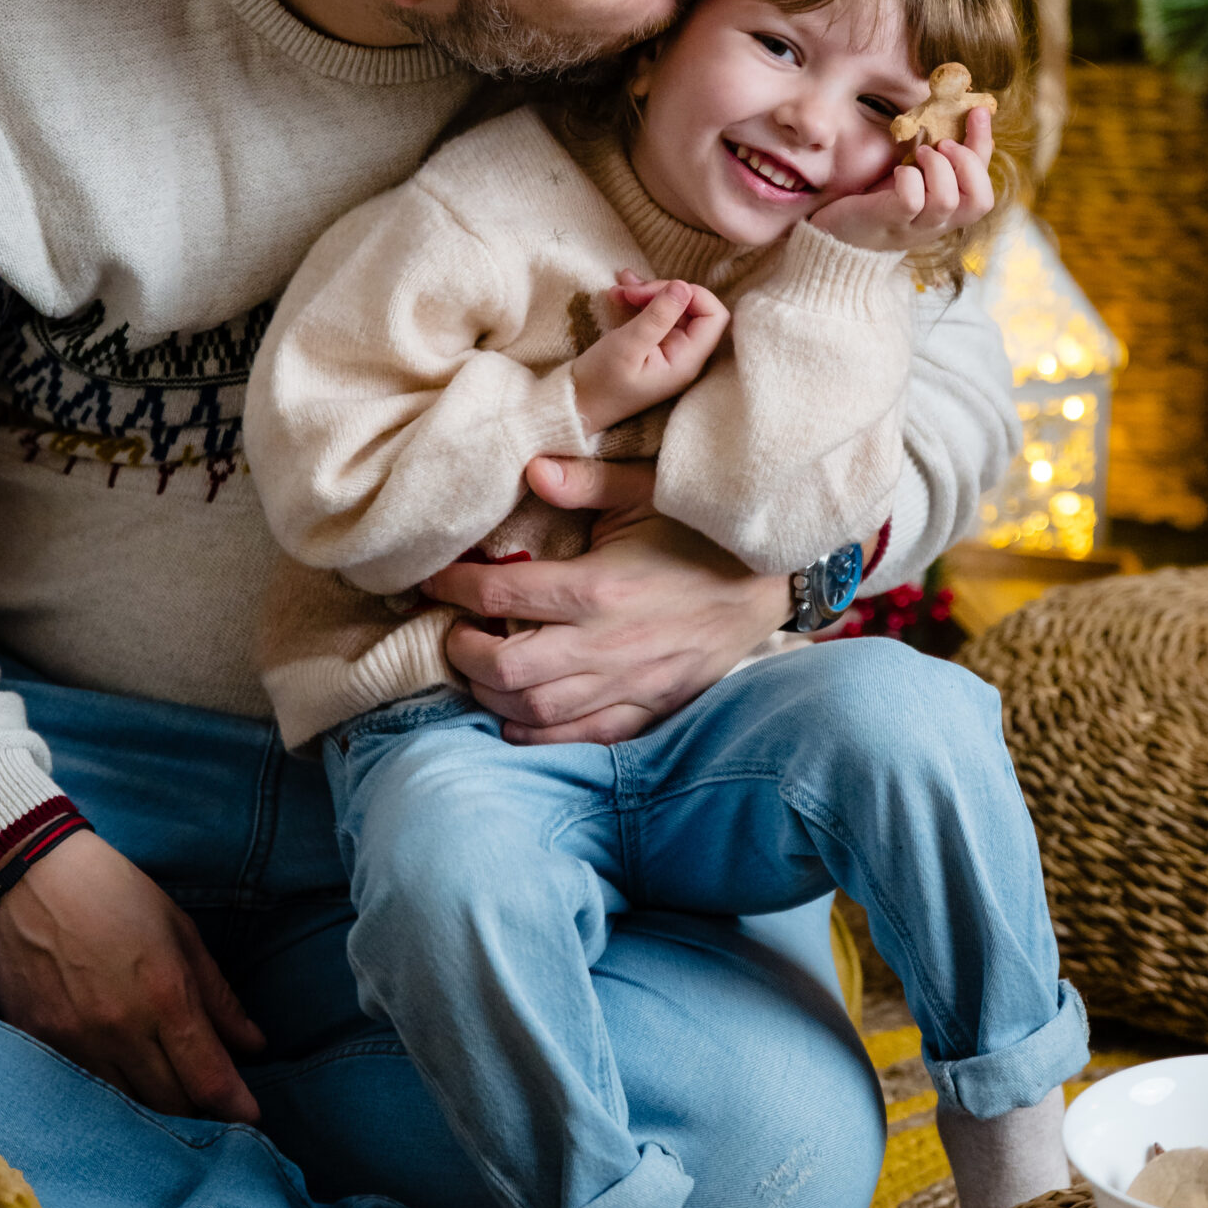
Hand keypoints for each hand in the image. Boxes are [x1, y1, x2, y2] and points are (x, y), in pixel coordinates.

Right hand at [0, 828, 265, 1122]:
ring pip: (126, 1108)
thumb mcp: (179, 931)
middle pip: (170, 1104)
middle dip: (200, 1113)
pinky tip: (124, 1094)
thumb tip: (253, 1045)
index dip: (235, 1107)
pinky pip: (83, 1093)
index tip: (252, 1117)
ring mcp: (75, 1043)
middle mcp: (121, 1029)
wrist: (27, 878)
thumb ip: (217, 995)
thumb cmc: (113, 894)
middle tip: (216, 1110)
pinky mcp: (38, 1047)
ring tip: (173, 1104)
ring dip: (155, 1113)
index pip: (208, 1078)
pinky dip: (110, 1100)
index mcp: (165, 995)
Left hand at [426, 457, 789, 745]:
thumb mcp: (650, 490)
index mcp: (600, 586)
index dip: (453, 586)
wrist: (774, 580)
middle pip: (507, 666)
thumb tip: (530, 469)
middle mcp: (608, 644)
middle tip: (452, 632)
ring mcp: (629, 683)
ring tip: (478, 669)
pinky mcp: (650, 708)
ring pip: (536, 710)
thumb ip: (587, 481)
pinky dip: (538, 736)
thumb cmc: (707, 530)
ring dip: (492, 694)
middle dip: (463, 652)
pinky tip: (514, 717)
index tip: (432, 579)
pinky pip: (582, 737)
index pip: (501, 593)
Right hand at [571, 275, 728, 433]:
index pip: (714, 316)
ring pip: (672, 308)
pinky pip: (656, 315)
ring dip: (647, 293)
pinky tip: (618, 294)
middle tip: (627, 291)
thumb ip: (658, 317)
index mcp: (687, 360)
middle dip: (661, 291)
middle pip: (692, 308)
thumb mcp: (627, 346)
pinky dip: (639, 301)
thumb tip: (683, 286)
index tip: (655, 291)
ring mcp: (670, 350)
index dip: (691, 295)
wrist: (576, 405)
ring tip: (617, 289)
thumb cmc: (600, 382)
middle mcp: (685, 355)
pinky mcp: (654, 346)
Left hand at [811, 104, 995, 253]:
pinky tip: (897, 172)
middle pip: (980, 202)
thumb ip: (939, 156)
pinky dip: (908, 177)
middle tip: (942, 144)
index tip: (977, 111)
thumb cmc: (878, 199)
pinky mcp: (889, 220)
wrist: (838, 233)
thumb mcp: (916, 175)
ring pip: (947, 200)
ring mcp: (915, 226)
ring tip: (917, 154)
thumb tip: (961, 116)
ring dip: (936, 166)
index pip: (985, 188)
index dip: (985, 145)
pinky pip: (912, 200)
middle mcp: (939, 224)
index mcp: (950, 213)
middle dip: (968, 163)